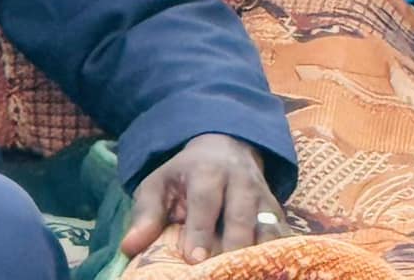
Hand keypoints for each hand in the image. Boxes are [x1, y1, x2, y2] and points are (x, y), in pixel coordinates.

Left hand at [121, 134, 281, 264]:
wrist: (226, 147)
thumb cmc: (186, 175)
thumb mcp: (160, 184)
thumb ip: (147, 215)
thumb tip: (129, 248)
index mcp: (207, 171)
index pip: (204, 200)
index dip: (200, 229)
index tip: (194, 259)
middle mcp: (241, 182)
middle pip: (241, 216)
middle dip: (233, 245)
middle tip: (221, 272)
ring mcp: (265, 200)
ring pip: (268, 229)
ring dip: (260, 254)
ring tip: (247, 274)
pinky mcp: (280, 217)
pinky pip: (284, 239)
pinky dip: (278, 256)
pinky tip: (267, 272)